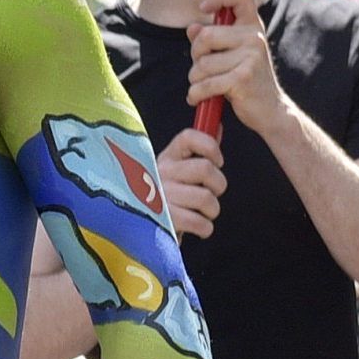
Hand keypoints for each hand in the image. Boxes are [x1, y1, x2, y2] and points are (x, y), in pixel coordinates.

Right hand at [155, 126, 224, 242]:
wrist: (139, 230)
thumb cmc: (165, 201)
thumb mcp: (177, 172)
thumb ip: (198, 151)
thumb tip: (218, 128)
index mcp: (166, 159)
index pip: (188, 137)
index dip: (210, 146)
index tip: (218, 161)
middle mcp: (161, 173)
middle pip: (205, 168)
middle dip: (218, 185)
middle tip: (212, 194)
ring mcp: (161, 196)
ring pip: (206, 197)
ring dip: (212, 210)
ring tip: (203, 214)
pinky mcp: (163, 220)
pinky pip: (199, 222)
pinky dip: (205, 228)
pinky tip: (198, 227)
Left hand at [182, 0, 284, 134]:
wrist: (270, 109)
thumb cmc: (246, 79)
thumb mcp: (231, 55)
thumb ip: (211, 40)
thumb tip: (192, 28)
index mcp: (252, 27)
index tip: (204, 7)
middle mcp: (254, 37)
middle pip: (206, 37)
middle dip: (195, 55)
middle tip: (200, 69)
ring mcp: (251, 57)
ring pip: (202, 64)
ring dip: (195, 79)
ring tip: (203, 86)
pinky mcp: (242, 78)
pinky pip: (206, 84)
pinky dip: (196, 94)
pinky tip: (197, 99)